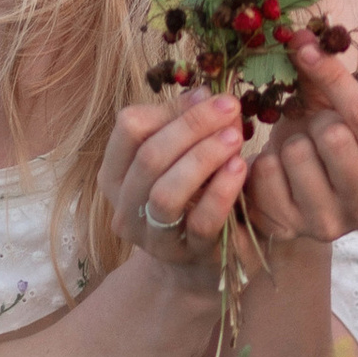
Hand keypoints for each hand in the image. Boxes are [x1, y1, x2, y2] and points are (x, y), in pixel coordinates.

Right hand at [100, 93, 248, 276]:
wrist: (195, 264)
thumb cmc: (190, 198)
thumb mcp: (181, 159)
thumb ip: (187, 126)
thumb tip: (204, 92)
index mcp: (116, 174)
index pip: (129, 127)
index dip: (169, 108)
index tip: (209, 96)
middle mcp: (124, 207)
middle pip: (149, 157)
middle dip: (192, 126)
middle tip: (229, 107)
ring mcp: (152, 236)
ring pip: (165, 193)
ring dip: (202, 158)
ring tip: (236, 137)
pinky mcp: (186, 255)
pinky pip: (201, 223)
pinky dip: (221, 192)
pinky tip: (241, 169)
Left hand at [241, 33, 357, 250]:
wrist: (293, 198)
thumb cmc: (320, 145)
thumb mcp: (331, 111)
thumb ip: (323, 75)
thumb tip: (299, 36)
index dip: (333, 76)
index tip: (305, 47)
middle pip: (334, 136)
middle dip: (313, 121)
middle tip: (310, 129)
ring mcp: (328, 225)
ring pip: (297, 153)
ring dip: (287, 144)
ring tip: (293, 154)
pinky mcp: (288, 231)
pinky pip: (265, 173)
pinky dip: (262, 162)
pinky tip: (273, 172)